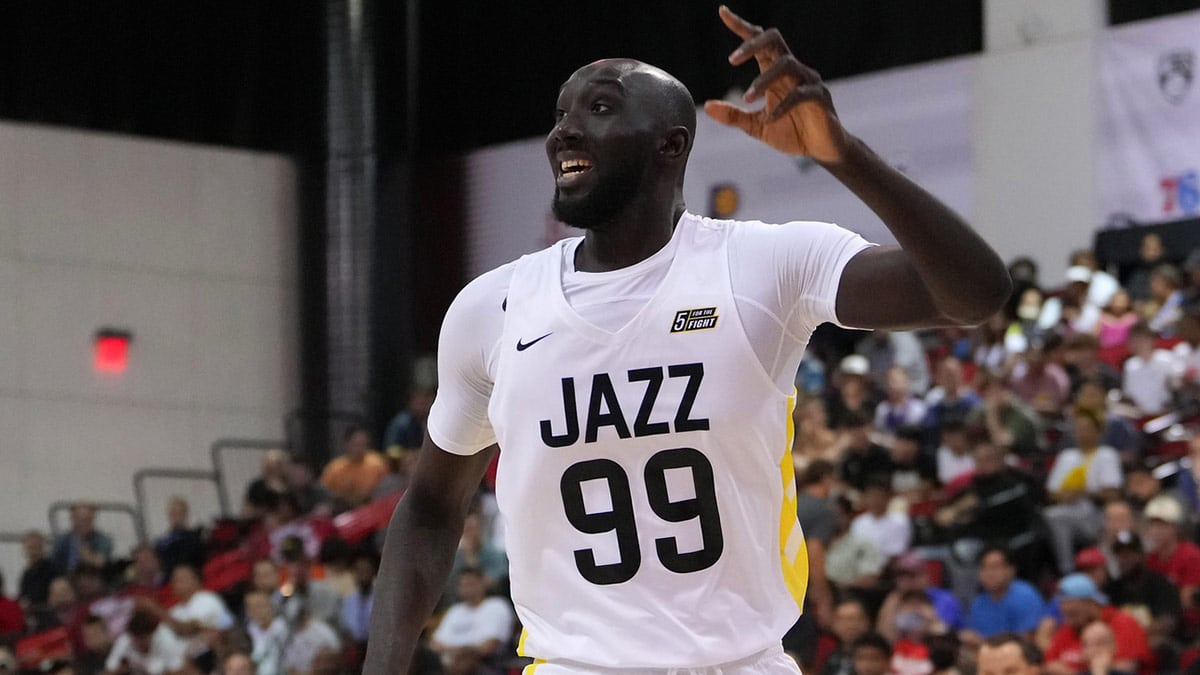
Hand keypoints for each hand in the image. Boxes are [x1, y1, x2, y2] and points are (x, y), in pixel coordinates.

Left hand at [704, 5, 848, 161]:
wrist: (820, 151)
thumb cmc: (791, 132)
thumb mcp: (755, 126)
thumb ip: (733, 116)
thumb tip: (707, 106)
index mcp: (775, 72)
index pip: (759, 42)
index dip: (742, 27)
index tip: (723, 13)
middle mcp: (792, 70)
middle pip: (774, 41)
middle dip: (752, 44)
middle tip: (732, 60)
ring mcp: (808, 81)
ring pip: (786, 64)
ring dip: (763, 81)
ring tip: (747, 99)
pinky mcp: (820, 97)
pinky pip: (800, 93)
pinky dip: (782, 106)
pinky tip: (769, 118)